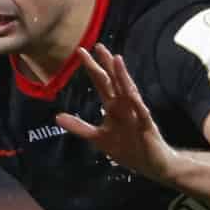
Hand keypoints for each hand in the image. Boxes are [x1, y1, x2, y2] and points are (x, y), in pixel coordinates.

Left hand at [55, 45, 174, 181]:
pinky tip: (132, 94)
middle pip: (114, 81)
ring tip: (116, 59)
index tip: (81, 51)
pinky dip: (137, 104)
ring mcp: (136, 114)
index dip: (92, 68)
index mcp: (113, 107)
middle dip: (106, 64)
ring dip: (123, 76)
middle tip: (97, 46)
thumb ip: (79, 126)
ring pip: (129, 92)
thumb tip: (57, 116)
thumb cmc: (127, 148)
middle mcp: (125, 105)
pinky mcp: (146, 126)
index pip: (102, 83)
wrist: (152, 163)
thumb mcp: (98, 138)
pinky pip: (141, 113)